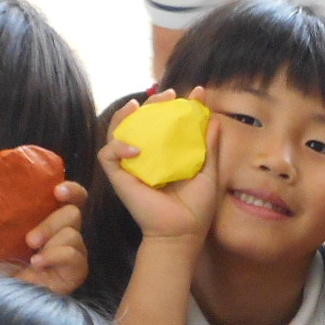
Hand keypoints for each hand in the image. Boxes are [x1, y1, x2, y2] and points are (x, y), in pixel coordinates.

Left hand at [0, 181, 88, 294]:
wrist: (0, 293)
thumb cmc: (0, 263)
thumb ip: (5, 214)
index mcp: (51, 218)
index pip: (73, 198)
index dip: (71, 190)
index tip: (57, 191)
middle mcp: (65, 233)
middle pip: (73, 213)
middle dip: (51, 222)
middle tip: (29, 239)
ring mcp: (72, 254)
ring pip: (73, 235)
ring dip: (50, 240)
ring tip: (30, 254)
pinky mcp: (75, 273)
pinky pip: (74, 257)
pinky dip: (55, 256)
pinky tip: (37, 263)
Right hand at [96, 89, 219, 248]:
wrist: (181, 233)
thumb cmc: (196, 208)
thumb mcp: (209, 172)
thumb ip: (210, 146)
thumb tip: (216, 119)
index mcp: (166, 153)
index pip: (167, 122)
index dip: (177, 105)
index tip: (197, 92)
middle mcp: (147, 155)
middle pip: (142, 121)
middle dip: (152, 103)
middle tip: (168, 94)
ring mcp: (131, 165)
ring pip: (118, 131)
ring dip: (124, 115)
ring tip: (138, 105)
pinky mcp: (118, 177)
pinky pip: (108, 154)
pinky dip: (118, 146)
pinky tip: (136, 147)